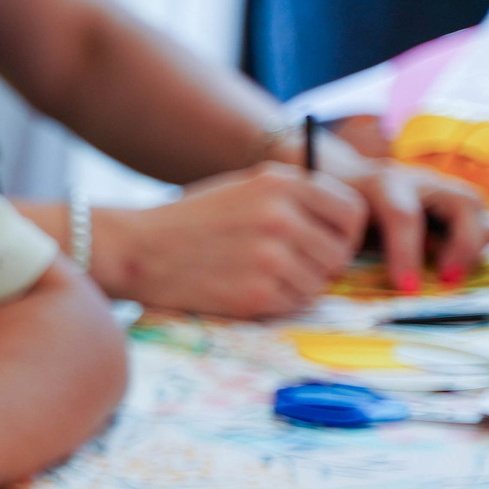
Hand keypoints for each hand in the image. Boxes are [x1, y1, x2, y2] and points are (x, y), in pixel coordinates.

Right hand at [97, 163, 364, 317]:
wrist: (137, 249)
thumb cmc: (191, 221)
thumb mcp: (244, 189)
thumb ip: (294, 199)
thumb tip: (344, 227)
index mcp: (281, 183)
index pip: (351, 211)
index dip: (345, 233)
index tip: (329, 243)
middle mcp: (281, 216)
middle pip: (338, 253)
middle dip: (320, 264)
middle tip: (287, 266)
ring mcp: (270, 257)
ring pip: (319, 283)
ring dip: (297, 286)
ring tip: (259, 276)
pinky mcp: (257, 293)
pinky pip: (294, 305)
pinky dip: (277, 302)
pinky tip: (246, 289)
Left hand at [336, 162, 488, 294]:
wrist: (347, 181)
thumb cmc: (340, 211)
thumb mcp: (341, 226)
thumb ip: (355, 245)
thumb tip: (365, 278)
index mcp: (385, 183)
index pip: (404, 216)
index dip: (407, 254)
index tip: (407, 288)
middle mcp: (422, 180)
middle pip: (464, 202)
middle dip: (463, 245)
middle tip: (448, 281)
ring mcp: (443, 187)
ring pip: (480, 209)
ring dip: (476, 245)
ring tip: (452, 274)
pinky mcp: (455, 202)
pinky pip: (482, 220)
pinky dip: (478, 244)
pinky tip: (456, 265)